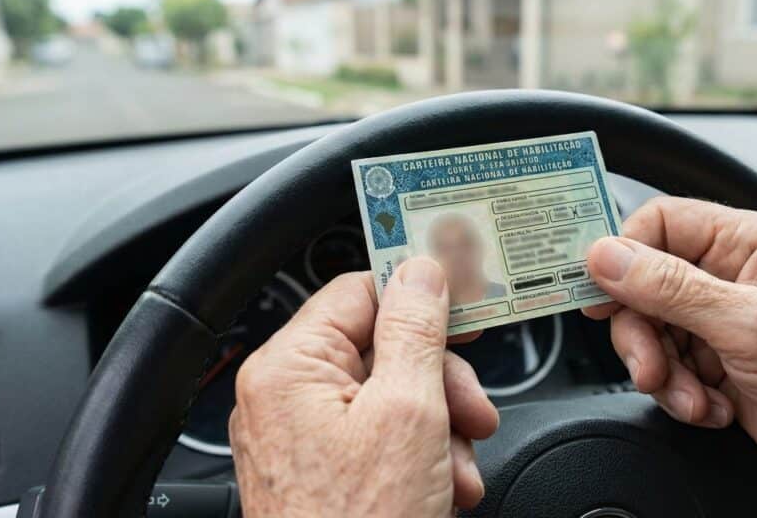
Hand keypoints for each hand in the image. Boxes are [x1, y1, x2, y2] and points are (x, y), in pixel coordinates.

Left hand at [230, 258, 498, 516]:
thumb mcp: (408, 412)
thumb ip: (417, 329)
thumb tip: (421, 270)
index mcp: (290, 367)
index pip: (360, 291)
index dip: (420, 297)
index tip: (465, 306)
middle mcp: (285, 397)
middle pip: (382, 347)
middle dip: (439, 380)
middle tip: (471, 410)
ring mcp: (301, 438)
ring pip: (389, 396)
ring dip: (439, 426)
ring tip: (457, 467)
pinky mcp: (320, 473)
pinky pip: (378, 438)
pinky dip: (420, 456)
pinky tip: (441, 487)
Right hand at [584, 197, 756, 512]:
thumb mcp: (747, 325)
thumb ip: (671, 287)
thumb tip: (608, 255)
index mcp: (747, 242)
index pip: (660, 222)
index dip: (622, 255)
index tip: (596, 292)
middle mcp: (731, 273)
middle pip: (645, 285)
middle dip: (642, 333)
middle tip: (650, 366)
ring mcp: (722, 318)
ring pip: (652, 331)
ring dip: (663, 372)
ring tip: (693, 397)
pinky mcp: (716, 359)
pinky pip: (668, 367)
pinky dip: (681, 393)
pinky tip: (712, 407)